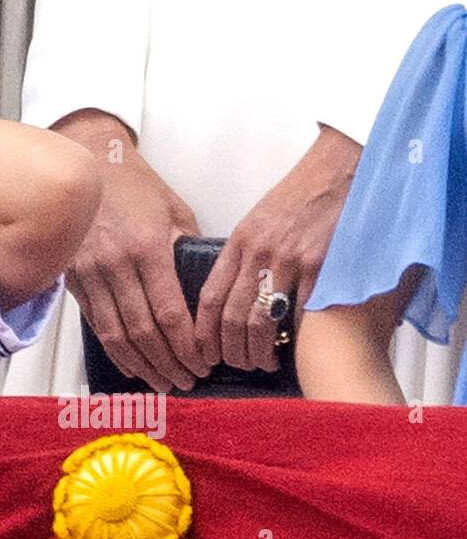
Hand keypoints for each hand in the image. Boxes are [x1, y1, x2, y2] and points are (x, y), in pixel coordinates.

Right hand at [56, 109, 207, 392]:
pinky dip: (114, 350)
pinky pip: (95, 323)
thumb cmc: (134, 185)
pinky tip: (131, 363)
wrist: (87, 164)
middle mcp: (116, 263)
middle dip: (169, 363)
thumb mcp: (174, 210)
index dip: (188, 345)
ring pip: (116, 335)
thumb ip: (188, 250)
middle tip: (188, 380)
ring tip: (162, 382)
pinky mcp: (73, 277)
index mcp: (147, 247)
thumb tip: (205, 287)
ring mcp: (90, 272)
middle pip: (144, 331)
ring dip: (142, 364)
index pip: (171, 312)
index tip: (204, 362)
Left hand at [194, 125, 359, 371]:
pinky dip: (296, 337)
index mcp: (238, 243)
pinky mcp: (322, 266)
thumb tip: (230, 298)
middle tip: (236, 366)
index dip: (203, 332)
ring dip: (260, 351)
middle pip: (233, 317)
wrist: (335, 173)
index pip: (209, 298)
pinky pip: (302, 313)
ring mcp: (290, 261)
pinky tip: (294, 347)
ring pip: (263, 321)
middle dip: (230, 350)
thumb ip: (241, 258)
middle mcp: (258, 254)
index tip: (203, 353)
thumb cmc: (296, 200)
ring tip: (262, 362)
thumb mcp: (255, 223)